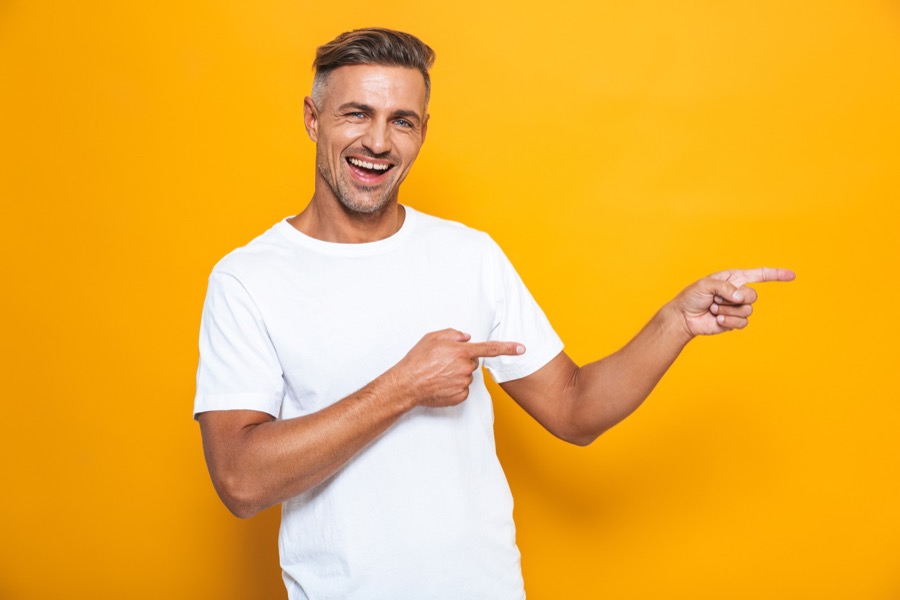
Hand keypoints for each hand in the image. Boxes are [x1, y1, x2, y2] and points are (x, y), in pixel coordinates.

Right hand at [390, 329, 524, 407]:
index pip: (489, 348)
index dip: (507, 348)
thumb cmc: (417, 360)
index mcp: (461, 352)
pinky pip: (463, 389)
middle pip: (473, 362)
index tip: (522, 348)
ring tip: (439, 374)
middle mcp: (465, 368)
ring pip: (467, 376)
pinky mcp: (460, 396)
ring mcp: (463, 383)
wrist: (407, 384)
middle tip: (443, 362)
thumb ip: (453, 334)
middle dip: (463, 361)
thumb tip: (466, 337)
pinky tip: (441, 384)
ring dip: (457, 374)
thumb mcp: (432, 337)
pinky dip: (454, 387)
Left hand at [671, 267, 795, 336]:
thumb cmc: (692, 297)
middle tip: (716, 300)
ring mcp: (738, 308)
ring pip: (747, 310)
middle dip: (734, 299)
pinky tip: (717, 319)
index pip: (760, 275)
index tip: (792, 275)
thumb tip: (741, 297)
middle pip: (753, 296)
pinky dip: (728, 321)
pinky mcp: (735, 321)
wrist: (685, 317)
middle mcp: (739, 292)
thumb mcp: (706, 285)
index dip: (776, 275)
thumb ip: (725, 287)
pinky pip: (742, 323)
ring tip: (713, 309)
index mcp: (734, 278)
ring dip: (727, 310)